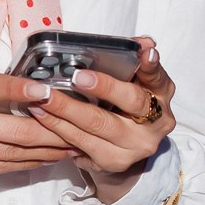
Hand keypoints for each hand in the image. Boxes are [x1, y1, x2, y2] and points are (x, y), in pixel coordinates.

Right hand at [0, 69, 78, 177]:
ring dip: (46, 151)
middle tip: (80, 126)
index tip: (51, 91)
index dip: (26, 92)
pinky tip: (44, 158)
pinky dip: (25, 163)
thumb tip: (22, 90)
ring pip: (12, 155)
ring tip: (73, 145)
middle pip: (14, 133)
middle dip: (53, 131)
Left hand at [23, 38, 175, 203]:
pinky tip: (43, 116)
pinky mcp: (115, 162)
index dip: (151, 66)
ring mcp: (136, 146)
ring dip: (67, 110)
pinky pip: (83, 144)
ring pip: (99, 125)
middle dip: (103, 87)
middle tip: (76, 77)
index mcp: (162, 95)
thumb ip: (133, 59)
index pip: (159, 77)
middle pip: (131, 102)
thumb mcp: (132, 81)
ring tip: (44, 96)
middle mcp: (156, 123)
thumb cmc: (124, 104)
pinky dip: (59, 128)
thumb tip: (144, 42)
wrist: (124, 147)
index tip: (144, 53)